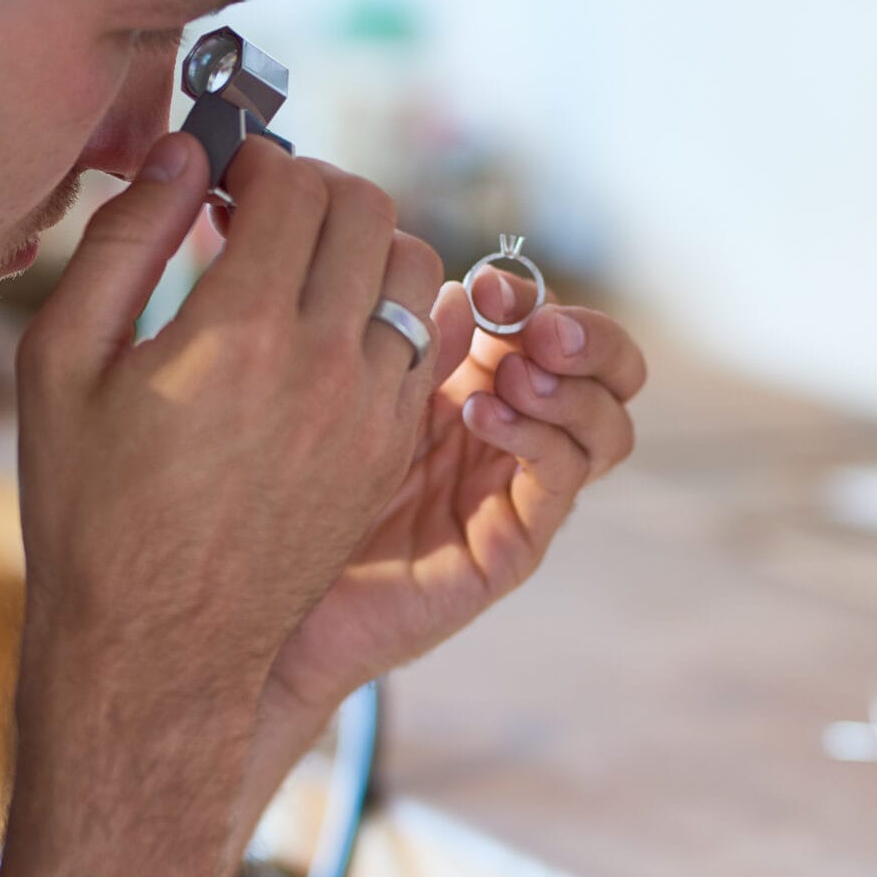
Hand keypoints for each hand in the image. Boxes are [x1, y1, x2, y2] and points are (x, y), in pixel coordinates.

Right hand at [13, 132, 442, 717]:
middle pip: (368, 210)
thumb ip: (124, 243)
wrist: (156, 646)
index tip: (222, 177)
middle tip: (261, 211)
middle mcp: (326, 366)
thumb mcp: (65, 363)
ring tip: (300, 270)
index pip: (294, 184)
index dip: (256, 161)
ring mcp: (372, 415)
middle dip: (315, 189)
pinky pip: (423, 346)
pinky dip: (386, 315)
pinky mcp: (389, 455)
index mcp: (241, 333)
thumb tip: (181, 153)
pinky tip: (324, 335)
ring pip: (415, 272)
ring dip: (362, 247)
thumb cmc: (91, 507)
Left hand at [266, 264, 645, 714]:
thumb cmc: (290, 487)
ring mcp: (519, 492)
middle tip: (539, 327)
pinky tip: (479, 416)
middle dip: (589, 337)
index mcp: (480, 384)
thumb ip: (412, 340)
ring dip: (572, 388)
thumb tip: (462, 282)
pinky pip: (560, 482)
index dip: (534, 295)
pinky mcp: (512, 546)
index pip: (553, 324)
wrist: (264, 595)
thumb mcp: (353, 389)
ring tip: (511, 374)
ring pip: (609, 429)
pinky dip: (536, 436)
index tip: (487, 284)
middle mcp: (514, 436)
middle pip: (612, 373)